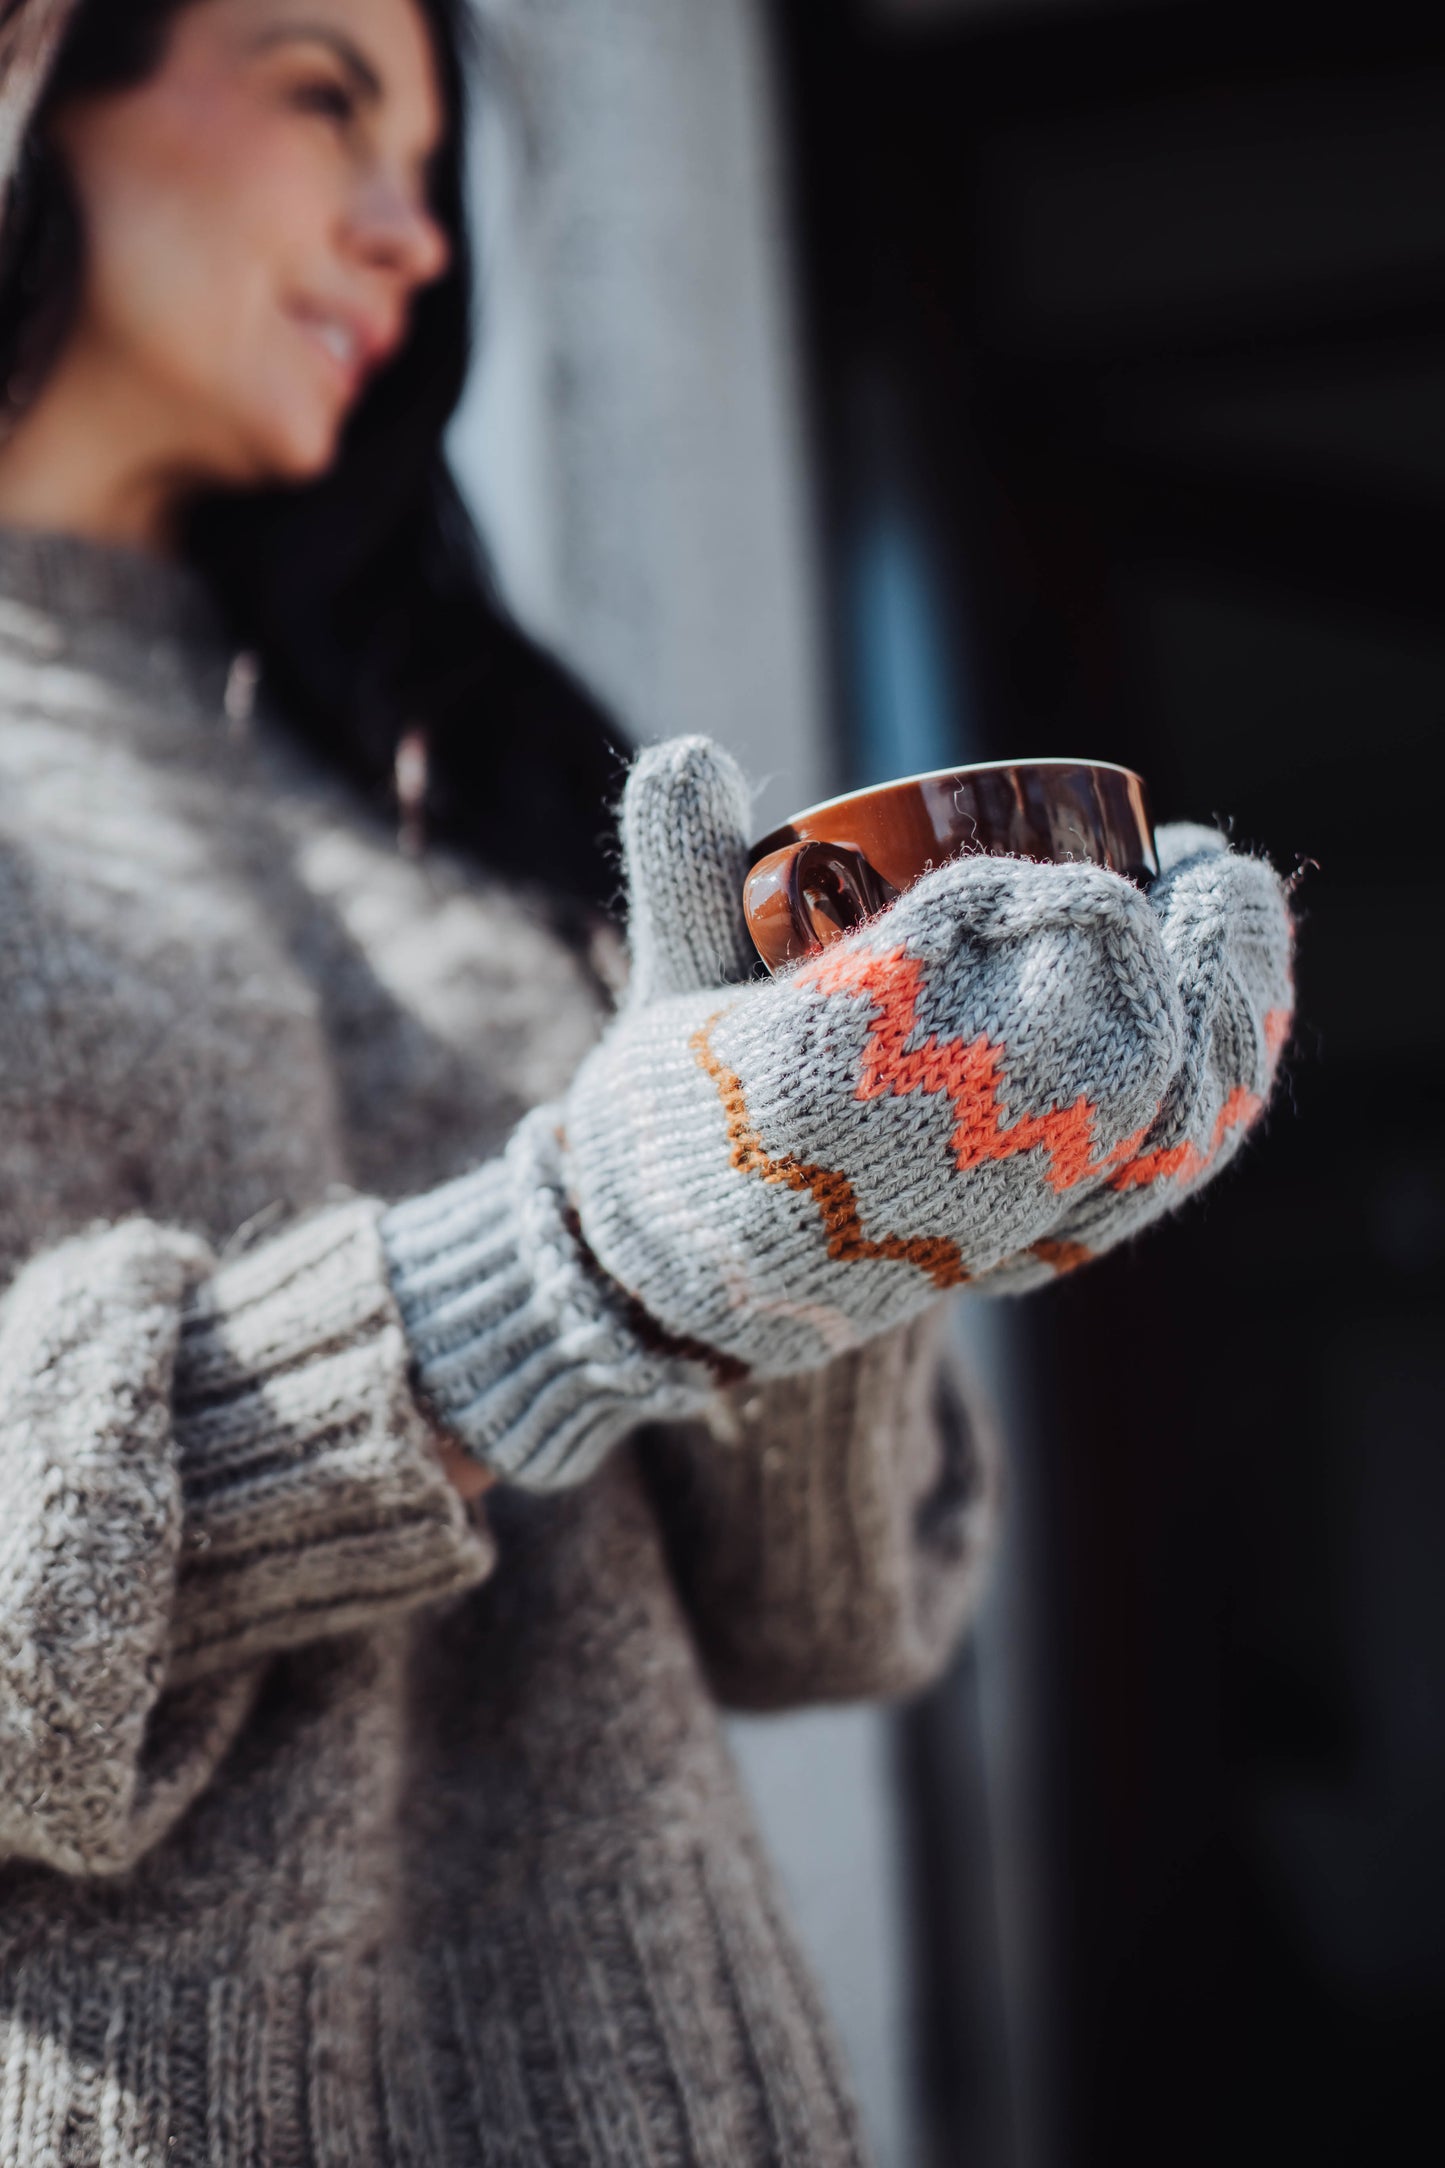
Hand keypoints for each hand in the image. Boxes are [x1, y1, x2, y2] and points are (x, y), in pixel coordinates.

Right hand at [561, 741, 1293, 1373]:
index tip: (1095, 865)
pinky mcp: (1018, 1248)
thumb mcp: (675, 986)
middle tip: (1204, 870)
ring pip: (1140, 1114)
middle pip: (1085, 1038)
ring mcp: (972, 1210)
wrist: (681, 1281)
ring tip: (1231, 923)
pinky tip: (1236, 1022)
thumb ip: (684, 868)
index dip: (1050, 905)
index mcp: (807, 1066)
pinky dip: (1210, 1098)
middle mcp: (903, 1148)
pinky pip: (1146, 1178)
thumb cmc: (683, 1113)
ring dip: (1216, 1014)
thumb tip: (684, 750)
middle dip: (1169, 949)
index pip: (957, 954)